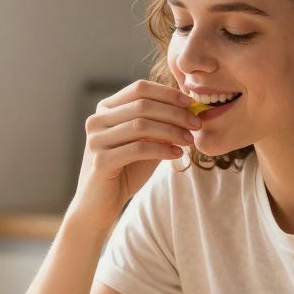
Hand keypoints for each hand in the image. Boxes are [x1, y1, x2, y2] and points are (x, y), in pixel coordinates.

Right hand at [68, 79, 201, 229]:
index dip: (168, 93)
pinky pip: (138, 149)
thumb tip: (189, 109)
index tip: (191, 103)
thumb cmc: (125, 171)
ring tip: (189, 139)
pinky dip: (162, 149)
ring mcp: (96, 140)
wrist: (100, 204)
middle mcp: (97, 120)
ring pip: (140, 125)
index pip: (139, 89)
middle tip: (197, 123)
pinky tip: (177, 154)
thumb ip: (160, 125)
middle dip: (174, 113)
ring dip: (171, 131)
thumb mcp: (146, 143)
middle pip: (142, 105)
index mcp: (106, 109)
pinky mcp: (100, 161)